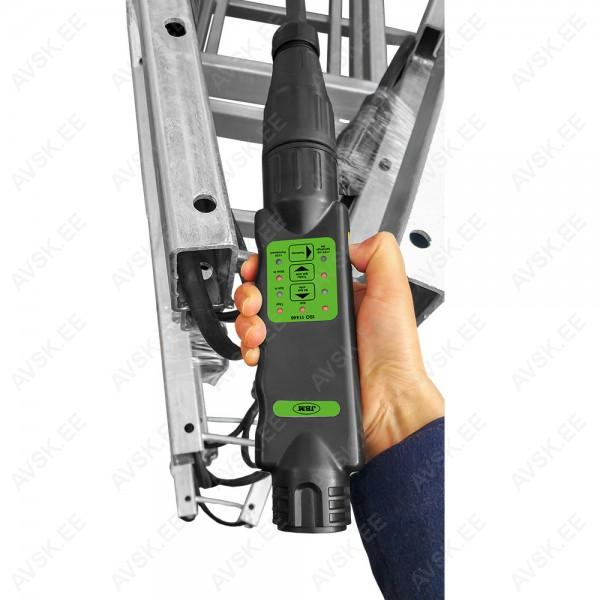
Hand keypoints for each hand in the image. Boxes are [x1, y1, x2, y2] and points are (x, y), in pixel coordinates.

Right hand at [233, 232, 443, 460]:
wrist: (385, 402)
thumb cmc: (394, 353)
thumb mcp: (394, 293)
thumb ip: (379, 257)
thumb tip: (354, 241)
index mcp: (337, 294)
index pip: (296, 269)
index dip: (273, 263)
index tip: (260, 264)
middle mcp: (316, 314)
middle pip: (269, 292)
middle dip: (252, 291)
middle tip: (255, 300)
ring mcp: (301, 340)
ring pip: (258, 320)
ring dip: (248, 319)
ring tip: (258, 327)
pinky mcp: (290, 363)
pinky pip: (260, 350)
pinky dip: (250, 346)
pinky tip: (256, 348)